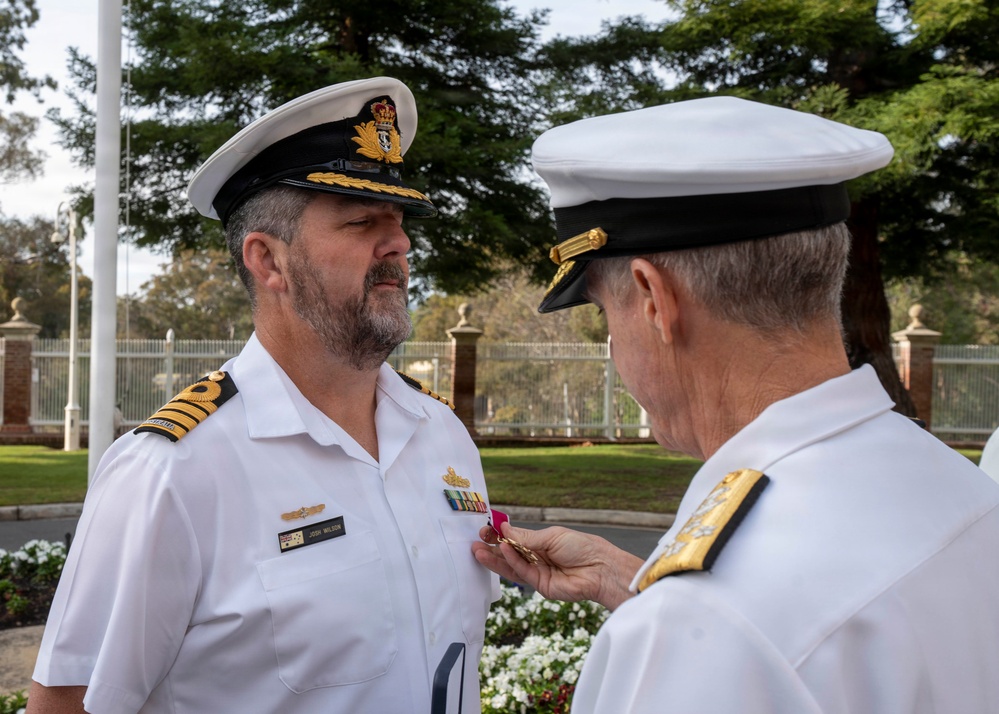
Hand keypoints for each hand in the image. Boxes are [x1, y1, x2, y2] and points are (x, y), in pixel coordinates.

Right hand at [472, 523, 644, 610]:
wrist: (600, 569)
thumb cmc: (581, 547)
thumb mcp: (551, 536)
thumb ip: (526, 538)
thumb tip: (505, 528)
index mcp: (541, 543)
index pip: (515, 539)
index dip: (500, 536)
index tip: (485, 530)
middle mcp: (537, 558)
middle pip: (510, 554)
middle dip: (492, 549)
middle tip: (474, 542)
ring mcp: (538, 573)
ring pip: (511, 566)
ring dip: (494, 558)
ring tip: (477, 550)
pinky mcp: (540, 586)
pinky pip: (522, 572)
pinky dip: (511, 561)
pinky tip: (502, 549)